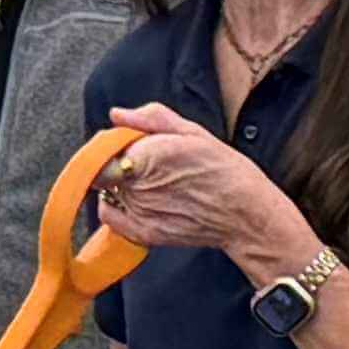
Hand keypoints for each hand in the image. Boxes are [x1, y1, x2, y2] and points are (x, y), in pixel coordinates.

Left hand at [91, 105, 316, 279]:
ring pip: (107, 189)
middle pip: (105, 168)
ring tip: (153, 183)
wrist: (245, 214)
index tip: (127, 144)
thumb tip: (117, 115)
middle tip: (148, 164)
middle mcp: (137, 185)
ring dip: (120, 184)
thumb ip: (150, 119)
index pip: (103, 149)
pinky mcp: (141, 233)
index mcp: (146, 154)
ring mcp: (138, 211)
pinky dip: (116, 206)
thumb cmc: (225, 171)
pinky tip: (139, 200)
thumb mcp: (192, 132)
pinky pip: (109, 215)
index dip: (112, 145)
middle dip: (120, 162)